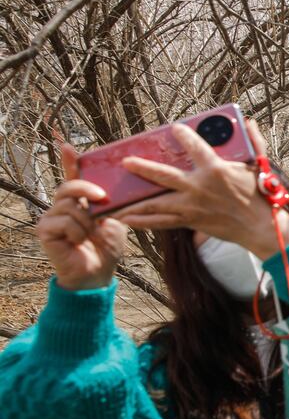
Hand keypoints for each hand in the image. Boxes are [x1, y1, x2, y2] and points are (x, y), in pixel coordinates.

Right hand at [37, 145, 127, 289]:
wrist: (98, 273)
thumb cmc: (107, 247)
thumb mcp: (114, 220)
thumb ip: (110, 203)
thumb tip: (112, 186)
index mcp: (79, 202)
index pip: (72, 176)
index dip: (69, 161)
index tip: (67, 146)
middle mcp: (62, 206)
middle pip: (69, 186)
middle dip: (87, 189)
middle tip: (103, 198)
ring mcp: (51, 217)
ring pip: (70, 206)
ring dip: (87, 222)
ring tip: (90, 236)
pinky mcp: (44, 230)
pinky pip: (64, 221)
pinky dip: (77, 232)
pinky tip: (78, 243)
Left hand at [114, 119, 288, 259]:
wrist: (260, 228)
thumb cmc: (261, 196)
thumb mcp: (260, 166)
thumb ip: (254, 143)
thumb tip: (250, 123)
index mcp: (215, 170)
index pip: (194, 147)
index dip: (183, 135)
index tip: (175, 129)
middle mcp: (198, 188)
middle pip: (163, 176)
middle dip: (142, 168)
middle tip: (126, 163)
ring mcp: (192, 206)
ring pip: (156, 204)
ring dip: (133, 203)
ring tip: (114, 203)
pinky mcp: (191, 221)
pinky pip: (162, 222)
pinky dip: (143, 222)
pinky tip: (127, 220)